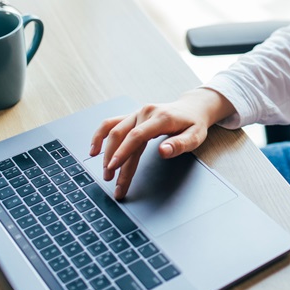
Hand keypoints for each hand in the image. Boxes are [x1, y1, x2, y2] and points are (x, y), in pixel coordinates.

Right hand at [89, 88, 234, 198]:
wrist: (192, 108)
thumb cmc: (194, 124)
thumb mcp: (195, 136)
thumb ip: (180, 144)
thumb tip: (163, 152)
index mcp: (161, 118)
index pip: (137, 136)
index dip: (124, 152)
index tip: (114, 167)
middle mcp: (145, 112)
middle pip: (123, 136)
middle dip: (114, 159)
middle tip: (111, 181)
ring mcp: (137, 113)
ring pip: (114, 131)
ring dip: (106, 152)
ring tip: (106, 172)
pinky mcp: (132, 116)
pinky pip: (111, 122)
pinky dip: (100, 135)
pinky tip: (94, 149)